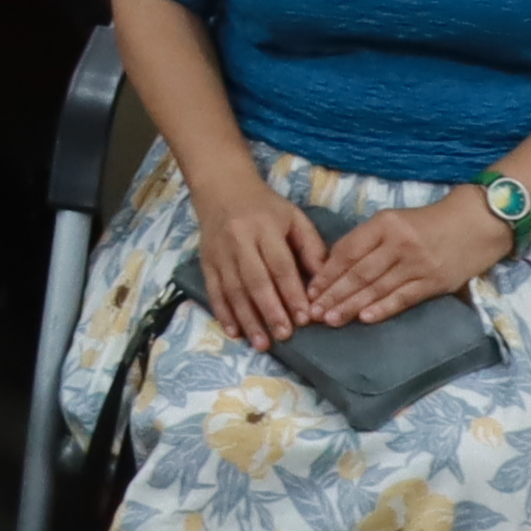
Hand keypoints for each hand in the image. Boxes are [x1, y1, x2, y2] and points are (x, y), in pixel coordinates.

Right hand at [184, 168, 328, 348]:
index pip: (281, 265)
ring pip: (234, 290)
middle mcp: (239, 240)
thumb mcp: (294, 217)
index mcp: (265, 227)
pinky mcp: (206, 262)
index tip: (306, 318)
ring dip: (248, 319)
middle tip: (284, 336)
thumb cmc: (265, 207)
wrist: (221, 187)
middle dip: (271, 311)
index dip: (292, 293)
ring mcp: (220, 252)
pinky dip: (223, 313)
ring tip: (262, 344)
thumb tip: (324, 283)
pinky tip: (235, 332)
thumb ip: (311, 248)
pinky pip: (214, 291)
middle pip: (256, 280)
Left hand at [296, 183, 512, 327]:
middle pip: (359, 272)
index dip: (327, 272)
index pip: (348, 250)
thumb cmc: (430, 222)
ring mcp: (417, 264)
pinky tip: (365, 318)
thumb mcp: (396, 220)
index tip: (310, 289)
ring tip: (330, 319)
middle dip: (333, 294)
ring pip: (377, 288)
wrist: (477, 223)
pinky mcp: (434, 282)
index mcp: (385, 223)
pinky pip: (403, 298)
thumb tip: (335, 266)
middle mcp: (399, 243)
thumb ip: (369, 240)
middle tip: (312, 312)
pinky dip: (382, 308)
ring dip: (351, 306)